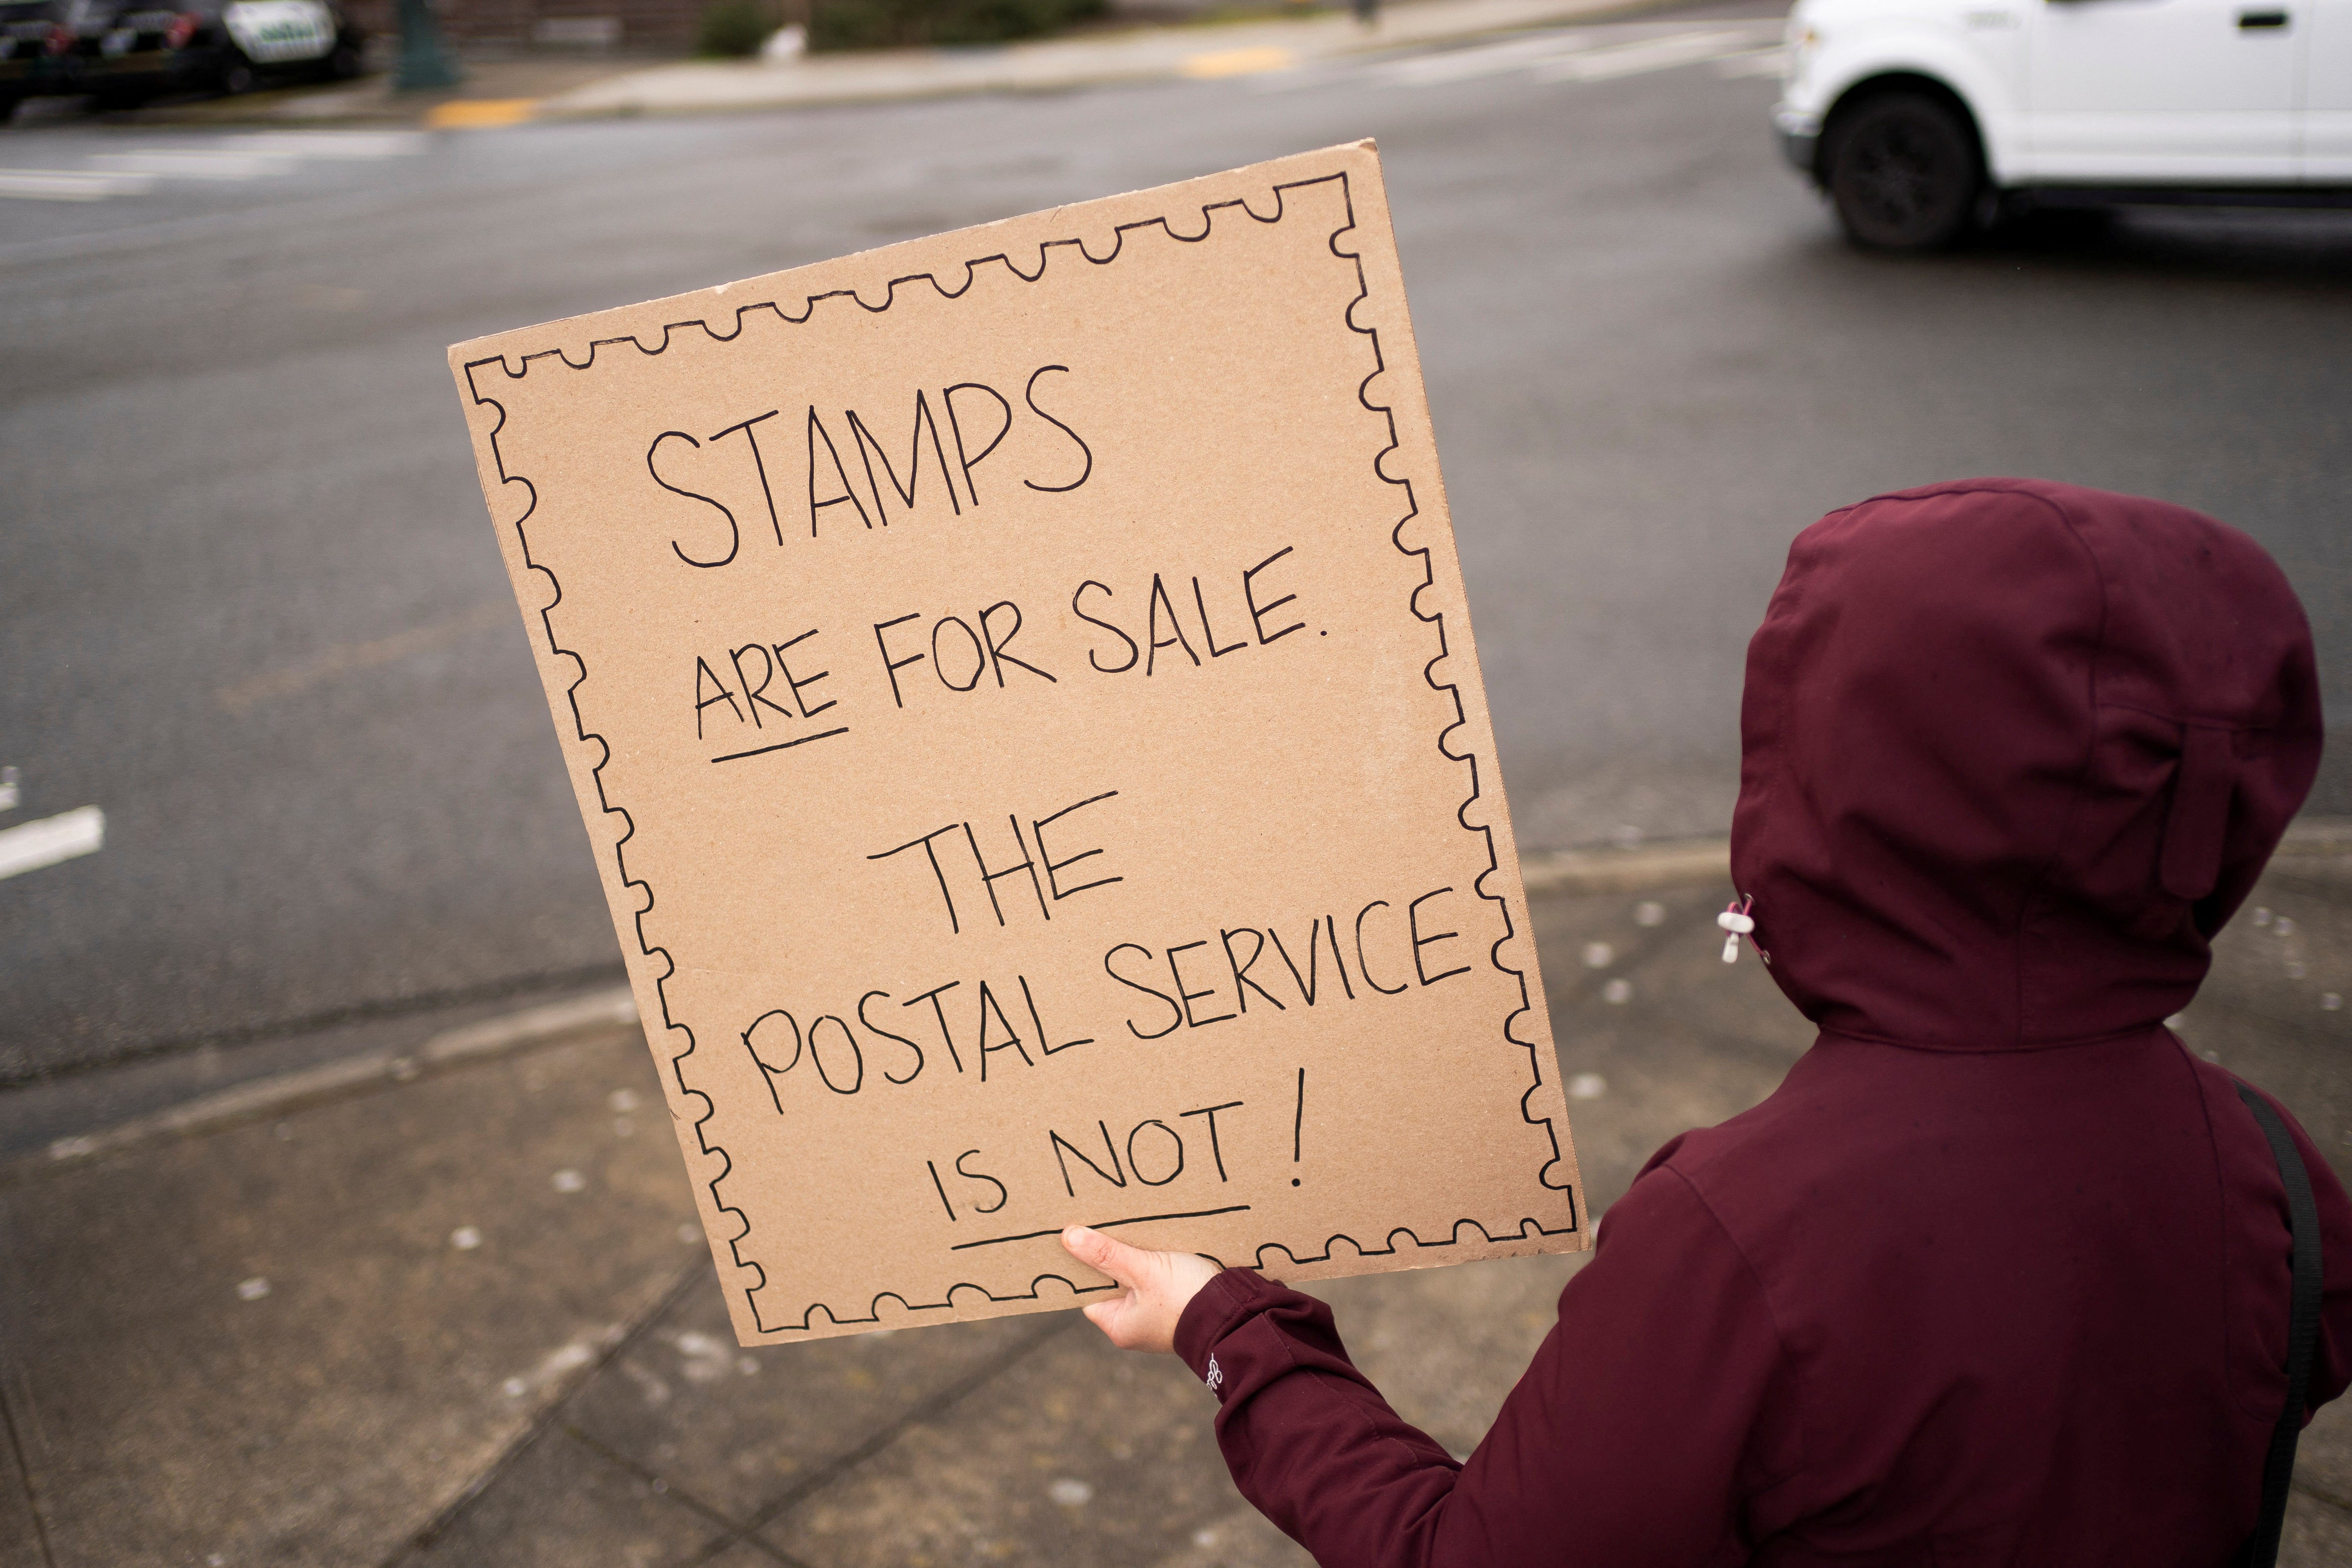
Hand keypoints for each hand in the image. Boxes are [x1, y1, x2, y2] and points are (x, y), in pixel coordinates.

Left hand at [1061, 1225, 1221, 1353]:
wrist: (1238, 1314)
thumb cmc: (1187, 1298)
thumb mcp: (1144, 1270)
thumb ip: (1107, 1254)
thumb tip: (1067, 1237)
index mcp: (1119, 1326)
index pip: (1088, 1291)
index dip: (1083, 1265)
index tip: (1079, 1237)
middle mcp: (1136, 1325)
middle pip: (1112, 1282)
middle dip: (1111, 1255)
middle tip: (1105, 1225)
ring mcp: (1158, 1316)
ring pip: (1136, 1277)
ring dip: (1135, 1256)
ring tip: (1131, 1228)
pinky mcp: (1178, 1304)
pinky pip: (1157, 1278)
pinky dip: (1155, 1261)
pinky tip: (1156, 1240)